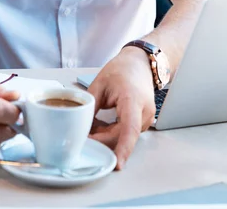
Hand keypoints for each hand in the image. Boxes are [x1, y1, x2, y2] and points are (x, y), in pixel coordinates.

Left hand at [88, 47, 155, 168]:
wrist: (139, 63)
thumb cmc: (121, 70)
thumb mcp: (99, 84)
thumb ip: (90, 106)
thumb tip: (80, 127)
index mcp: (132, 99)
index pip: (129, 129)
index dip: (123, 148)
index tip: (117, 164)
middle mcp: (143, 111)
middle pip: (123, 135)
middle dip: (102, 140)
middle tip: (83, 137)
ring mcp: (146, 117)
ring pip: (124, 136)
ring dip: (107, 135)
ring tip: (92, 124)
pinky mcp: (143, 120)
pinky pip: (127, 132)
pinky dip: (113, 131)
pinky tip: (102, 123)